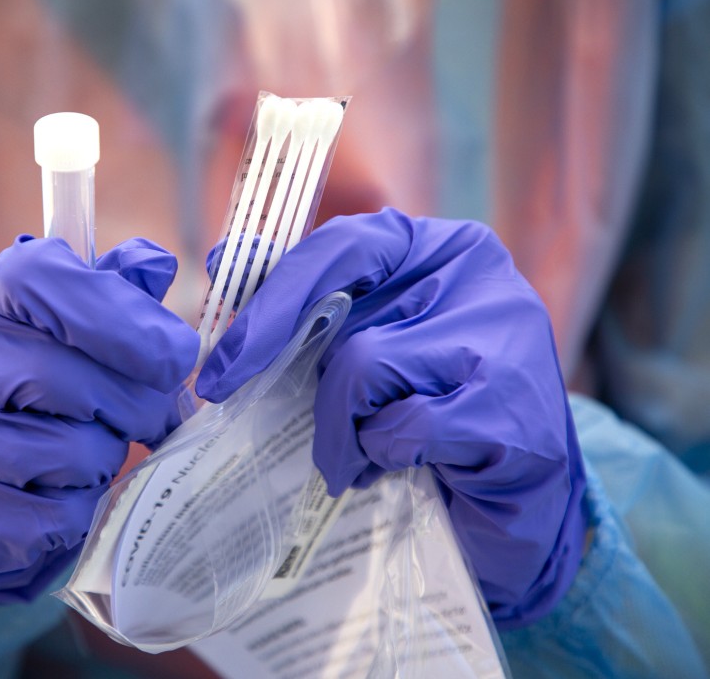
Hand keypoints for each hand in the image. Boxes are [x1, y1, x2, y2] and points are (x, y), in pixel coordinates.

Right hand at [0, 236, 198, 603]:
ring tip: (94, 454)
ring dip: (103, 459)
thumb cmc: (18, 390)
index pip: (41, 281)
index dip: (121, 317)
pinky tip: (67, 496)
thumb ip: (106, 295)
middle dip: (131, 403)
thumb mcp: (53, 327)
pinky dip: (79, 510)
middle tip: (154, 419)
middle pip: (61, 376)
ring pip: (64, 453)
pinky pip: (49, 518)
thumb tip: (154, 266)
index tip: (177, 356)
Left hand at [196, 208, 586, 627]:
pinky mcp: (512, 411)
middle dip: (283, 369)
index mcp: (438, 247)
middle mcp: (478, 276)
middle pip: (343, 312)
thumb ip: (313, 304)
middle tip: (240, 405)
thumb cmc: (429, 409)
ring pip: (364, 366)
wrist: (519, 496)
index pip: (341, 244)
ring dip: (336, 427)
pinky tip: (395, 467)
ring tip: (348, 457)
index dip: (271, 300)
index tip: (222, 360)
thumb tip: (226, 257)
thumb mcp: (371, 343)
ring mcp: (505, 339)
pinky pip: (405, 425)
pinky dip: (381, 455)